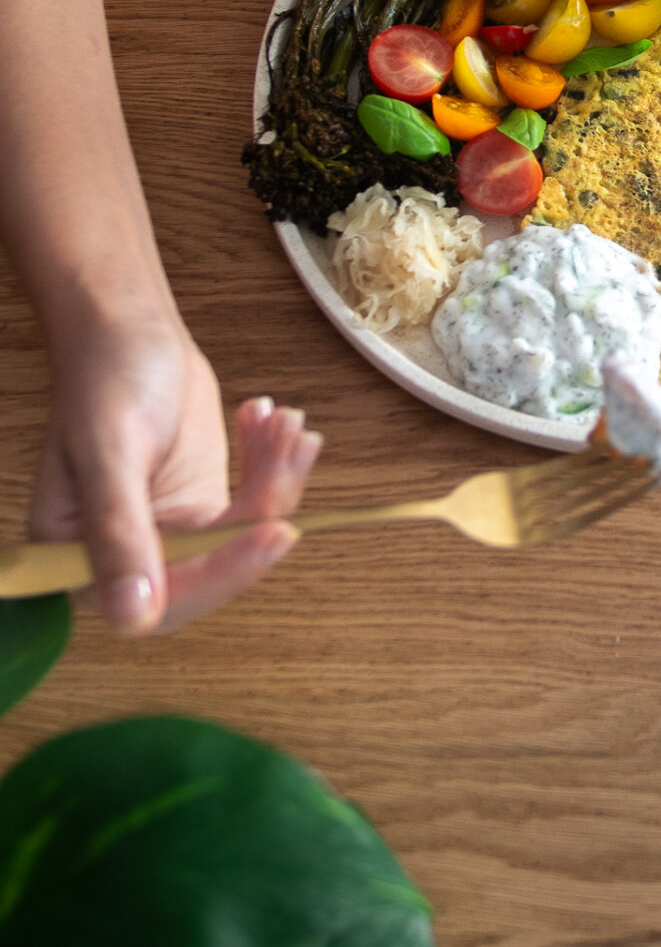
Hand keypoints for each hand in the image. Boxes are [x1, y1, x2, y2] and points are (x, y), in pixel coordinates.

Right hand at [29, 315, 321, 632]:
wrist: (125, 330)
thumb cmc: (102, 379)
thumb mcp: (109, 452)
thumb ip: (118, 533)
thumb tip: (132, 616)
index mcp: (80, 559)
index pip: (162, 598)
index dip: (224, 572)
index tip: (275, 532)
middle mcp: (128, 557)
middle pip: (216, 567)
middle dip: (264, 510)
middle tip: (294, 454)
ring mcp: (173, 533)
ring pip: (244, 533)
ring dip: (277, 480)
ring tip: (289, 425)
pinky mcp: (205, 507)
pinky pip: (253, 504)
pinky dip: (272, 465)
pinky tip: (273, 421)